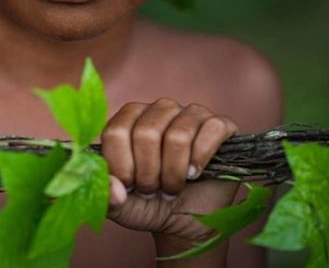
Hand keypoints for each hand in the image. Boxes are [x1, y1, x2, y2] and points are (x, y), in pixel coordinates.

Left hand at [101, 99, 238, 247]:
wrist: (186, 218)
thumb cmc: (150, 204)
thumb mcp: (121, 205)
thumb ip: (108, 195)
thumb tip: (116, 188)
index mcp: (129, 119)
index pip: (116, 132)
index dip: (122, 166)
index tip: (130, 186)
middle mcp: (159, 109)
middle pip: (147, 133)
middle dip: (149, 173)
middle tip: (154, 189)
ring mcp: (190, 113)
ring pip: (178, 136)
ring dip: (174, 173)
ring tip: (173, 187)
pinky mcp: (219, 124)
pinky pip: (212, 130)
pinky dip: (201, 158)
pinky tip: (195, 173)